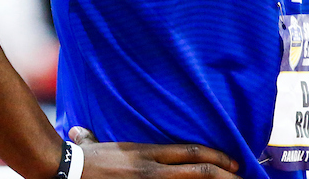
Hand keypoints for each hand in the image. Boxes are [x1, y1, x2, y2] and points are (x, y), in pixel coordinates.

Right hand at [69, 126, 241, 177]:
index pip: (191, 151)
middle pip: (198, 171)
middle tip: (243, 178)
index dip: (217, 156)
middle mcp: (152, 169)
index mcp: (147, 152)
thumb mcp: (96, 144)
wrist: (65, 171)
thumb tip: (81, 134)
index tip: (234, 162)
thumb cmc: (79, 160)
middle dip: (225, 176)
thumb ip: (97, 139)